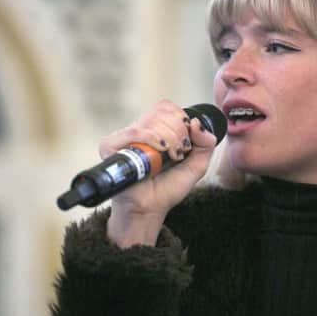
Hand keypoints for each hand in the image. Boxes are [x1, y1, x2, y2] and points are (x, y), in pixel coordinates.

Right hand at [102, 99, 217, 246]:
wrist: (150, 208)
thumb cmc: (168, 187)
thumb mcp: (197, 165)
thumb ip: (206, 143)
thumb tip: (195, 122)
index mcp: (154, 129)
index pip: (167, 107)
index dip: (181, 120)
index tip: (186, 144)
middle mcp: (138, 130)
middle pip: (162, 112)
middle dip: (178, 133)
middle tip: (178, 153)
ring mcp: (124, 137)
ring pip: (152, 120)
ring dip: (169, 139)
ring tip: (170, 157)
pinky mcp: (111, 146)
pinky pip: (134, 131)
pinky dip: (152, 139)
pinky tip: (160, 151)